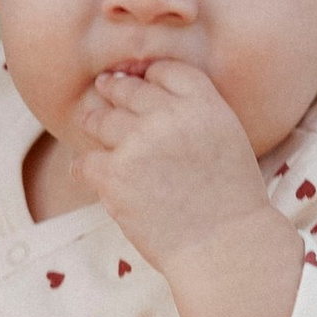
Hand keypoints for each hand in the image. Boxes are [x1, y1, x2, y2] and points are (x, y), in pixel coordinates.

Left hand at [75, 58, 271, 271]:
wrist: (225, 246)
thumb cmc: (231, 199)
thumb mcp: (229, 138)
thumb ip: (196, 112)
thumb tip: (152, 94)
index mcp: (204, 104)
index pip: (165, 70)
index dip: (148, 75)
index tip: (138, 81)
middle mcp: (169, 116)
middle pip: (127, 89)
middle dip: (114, 90)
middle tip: (104, 90)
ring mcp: (138, 144)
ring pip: (99, 119)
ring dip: (94, 123)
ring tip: (91, 125)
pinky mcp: (114, 175)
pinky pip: (84, 161)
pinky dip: (85, 168)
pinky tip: (90, 173)